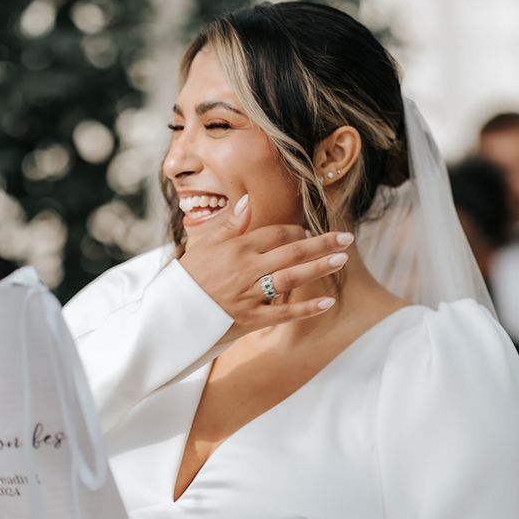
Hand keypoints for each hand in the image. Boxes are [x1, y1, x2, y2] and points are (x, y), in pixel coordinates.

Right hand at [178, 194, 351, 343]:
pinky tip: (327, 303)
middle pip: (292, 252)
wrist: (171, 313)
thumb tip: (248, 199)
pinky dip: (306, 309)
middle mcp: (248, 268)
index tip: (308, 233)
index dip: (296, 231)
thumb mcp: (205, 243)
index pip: (276, 234)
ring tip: (341, 259)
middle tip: (347, 238)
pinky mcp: (251, 319)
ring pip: (292, 278)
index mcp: (238, 247)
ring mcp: (250, 294)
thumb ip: (231, 222)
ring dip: (319, 268)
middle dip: (322, 244)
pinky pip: (283, 313)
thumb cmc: (188, 276)